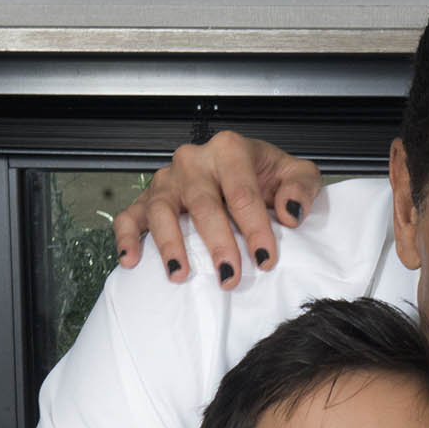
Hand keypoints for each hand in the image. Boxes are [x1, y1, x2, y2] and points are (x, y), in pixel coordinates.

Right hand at [112, 134, 324, 286]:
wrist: (246, 171)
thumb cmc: (268, 176)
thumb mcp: (296, 173)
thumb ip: (301, 187)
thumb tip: (290, 212)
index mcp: (230, 150)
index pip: (242, 193)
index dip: (255, 228)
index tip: (265, 259)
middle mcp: (194, 161)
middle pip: (203, 204)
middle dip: (217, 243)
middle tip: (229, 277)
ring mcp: (169, 180)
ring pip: (162, 209)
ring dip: (170, 244)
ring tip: (180, 274)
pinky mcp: (149, 198)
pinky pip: (131, 215)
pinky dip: (127, 237)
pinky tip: (131, 260)